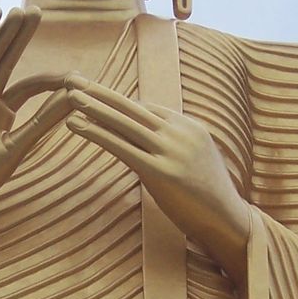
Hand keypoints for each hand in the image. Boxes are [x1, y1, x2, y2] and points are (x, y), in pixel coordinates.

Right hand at [0, 7, 70, 215]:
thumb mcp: (17, 147)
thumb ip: (43, 121)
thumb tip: (75, 98)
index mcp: (2, 115)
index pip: (29, 86)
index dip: (50, 78)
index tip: (75, 75)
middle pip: (6, 61)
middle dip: (20, 37)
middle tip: (37, 11)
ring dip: (2, 34)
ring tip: (17, 11)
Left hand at [65, 73, 251, 279]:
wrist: (229, 220)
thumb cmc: (209, 197)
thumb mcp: (195, 161)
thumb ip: (175, 146)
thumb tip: (153, 143)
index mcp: (189, 126)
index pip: (146, 108)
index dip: (117, 100)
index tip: (93, 90)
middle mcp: (180, 132)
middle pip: (132, 106)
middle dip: (100, 91)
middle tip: (72, 78)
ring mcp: (171, 150)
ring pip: (124, 122)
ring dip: (93, 106)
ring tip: (68, 95)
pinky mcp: (160, 172)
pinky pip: (121, 146)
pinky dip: (96, 133)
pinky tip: (75, 124)